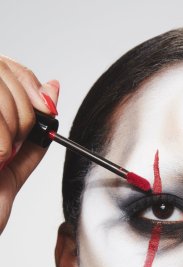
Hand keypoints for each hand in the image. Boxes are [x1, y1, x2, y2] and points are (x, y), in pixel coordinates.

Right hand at [0, 56, 58, 233]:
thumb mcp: (15, 161)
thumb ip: (33, 127)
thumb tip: (52, 88)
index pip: (4, 64)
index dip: (27, 80)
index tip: (44, 106)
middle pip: (0, 69)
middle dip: (23, 109)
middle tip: (14, 143)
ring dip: (11, 126)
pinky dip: (2, 138)